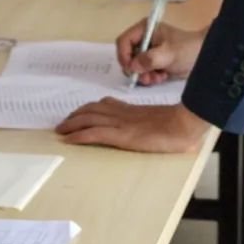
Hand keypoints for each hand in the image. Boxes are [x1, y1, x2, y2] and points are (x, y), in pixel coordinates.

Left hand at [56, 100, 210, 152]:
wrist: (183, 124)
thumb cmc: (178, 124)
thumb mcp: (162, 119)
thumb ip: (151, 120)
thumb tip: (153, 127)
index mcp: (132, 110)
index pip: (105, 104)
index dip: (89, 108)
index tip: (80, 112)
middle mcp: (123, 113)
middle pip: (92, 110)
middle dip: (75, 115)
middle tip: (63, 122)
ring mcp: (121, 123)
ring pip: (88, 119)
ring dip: (71, 124)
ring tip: (60, 130)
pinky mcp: (121, 135)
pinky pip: (94, 133)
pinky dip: (79, 135)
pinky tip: (69, 139)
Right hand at [116, 20, 206, 85]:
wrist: (205, 56)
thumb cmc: (187, 49)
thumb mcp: (168, 53)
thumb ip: (149, 59)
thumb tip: (133, 66)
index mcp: (145, 29)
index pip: (124, 41)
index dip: (124, 55)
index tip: (130, 69)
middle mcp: (144, 39)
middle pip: (127, 55)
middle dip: (135, 69)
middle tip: (145, 78)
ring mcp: (149, 51)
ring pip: (135, 66)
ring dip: (143, 75)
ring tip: (156, 78)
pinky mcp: (154, 62)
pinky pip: (144, 72)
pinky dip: (150, 77)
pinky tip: (161, 77)